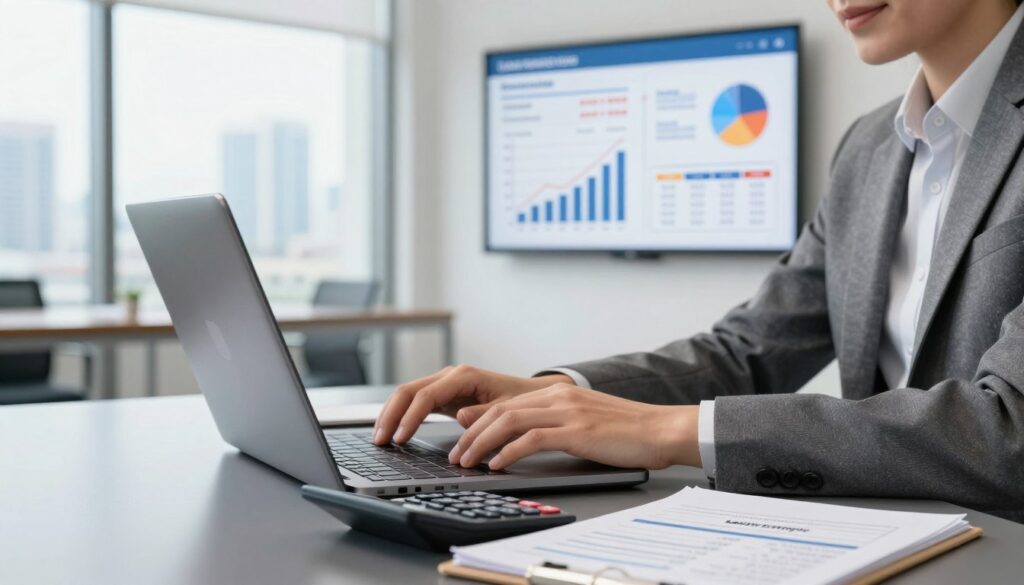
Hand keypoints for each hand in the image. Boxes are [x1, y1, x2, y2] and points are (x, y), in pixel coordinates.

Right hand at [373, 365, 572, 444]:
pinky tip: (393, 432)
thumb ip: (484, 414)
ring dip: (390, 415)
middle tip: (379, 441)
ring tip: (379, 439)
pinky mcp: (442, 394)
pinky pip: (414, 402)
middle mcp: (449, 376)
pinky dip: (400, 415)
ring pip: (406, 394)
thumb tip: (459, 417)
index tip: (401, 439)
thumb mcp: (507, 410)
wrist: (530, 395)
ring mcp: (444, 384)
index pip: (426, 395)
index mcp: (463, 376)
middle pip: (408, 391)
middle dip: (390, 415)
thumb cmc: (521, 402)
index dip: (410, 418)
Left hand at [448, 383, 701, 470]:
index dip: (479, 421)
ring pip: (509, 422)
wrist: (662, 429)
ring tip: (467, 461)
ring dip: (482, 443)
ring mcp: (567, 412)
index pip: (506, 404)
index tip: (462, 437)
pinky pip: (532, 439)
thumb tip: (525, 438)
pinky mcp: (577, 431)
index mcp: (558, 394)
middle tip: (456, 454)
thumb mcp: (585, 420)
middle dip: (472, 433)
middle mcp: (558, 397)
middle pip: (501, 411)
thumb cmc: (627, 431)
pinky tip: (497, 464)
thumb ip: (555, 423)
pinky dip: (508, 452)